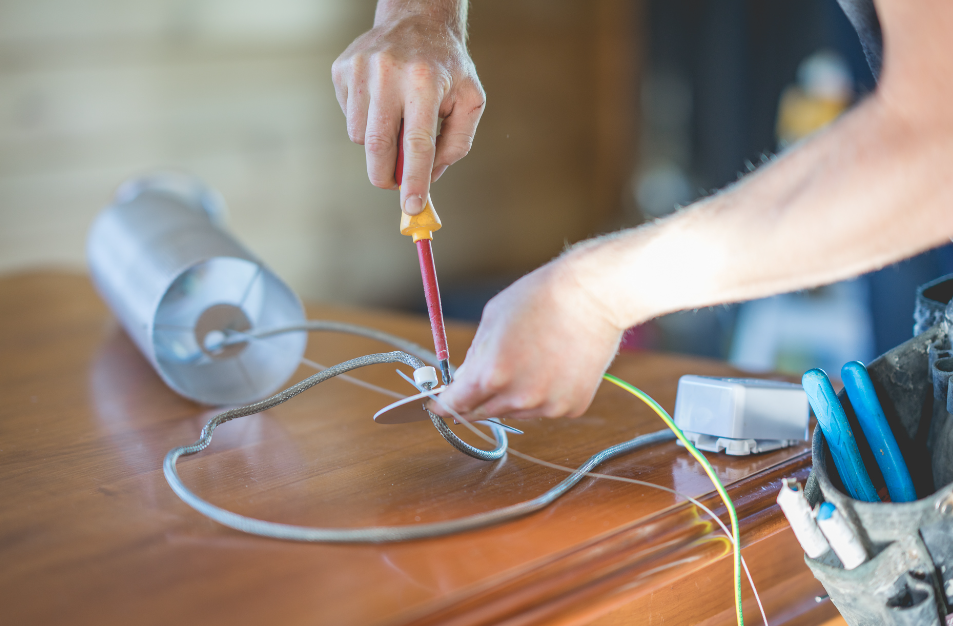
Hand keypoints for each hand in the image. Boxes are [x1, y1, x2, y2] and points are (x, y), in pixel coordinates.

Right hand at [332, 10, 485, 214]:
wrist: (417, 18)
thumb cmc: (448, 67)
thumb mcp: (470, 101)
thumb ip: (456, 144)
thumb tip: (429, 178)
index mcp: (425, 82)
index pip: (417, 142)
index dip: (414, 179)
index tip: (412, 206)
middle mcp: (388, 73)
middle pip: (378, 146)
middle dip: (386, 176)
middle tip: (396, 185)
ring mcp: (360, 70)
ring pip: (360, 137)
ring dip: (379, 144)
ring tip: (398, 120)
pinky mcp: (342, 70)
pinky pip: (349, 118)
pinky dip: (366, 122)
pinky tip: (382, 101)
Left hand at [429, 258, 624, 420]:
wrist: (594, 294)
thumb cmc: (542, 297)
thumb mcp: (492, 319)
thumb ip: (474, 357)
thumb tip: (464, 381)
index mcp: (492, 374)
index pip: (455, 404)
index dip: (443, 404)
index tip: (437, 405)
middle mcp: (520, 397)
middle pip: (483, 412)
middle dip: (477, 398)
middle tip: (487, 374)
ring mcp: (549, 405)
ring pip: (515, 412)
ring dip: (511, 396)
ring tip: (529, 359)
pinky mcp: (572, 407)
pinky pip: (544, 408)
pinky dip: (542, 395)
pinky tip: (552, 366)